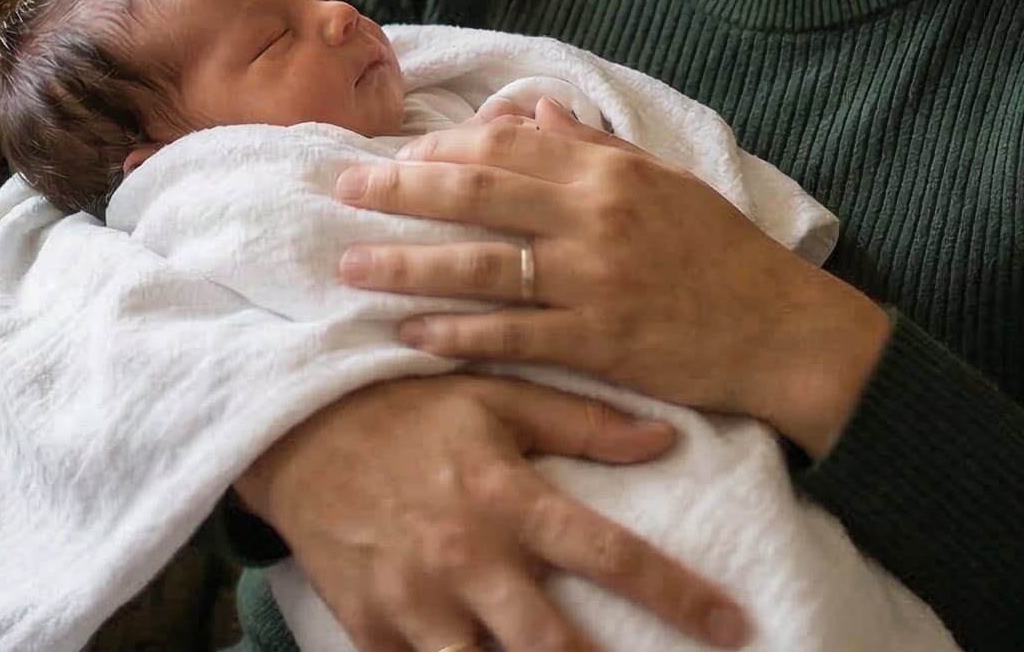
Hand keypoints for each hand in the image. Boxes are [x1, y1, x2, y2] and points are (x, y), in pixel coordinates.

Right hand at [236, 374, 753, 650]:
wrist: (290, 429)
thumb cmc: (404, 407)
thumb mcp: (493, 396)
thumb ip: (582, 421)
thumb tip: (667, 437)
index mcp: (505, 496)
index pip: (609, 554)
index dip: (678, 596)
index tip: (732, 624)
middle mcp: (465, 557)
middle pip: (553, 646)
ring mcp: (414, 601)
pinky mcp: (370, 628)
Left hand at [336, 100, 889, 450]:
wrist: (782, 329)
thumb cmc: (721, 253)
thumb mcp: (663, 181)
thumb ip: (591, 146)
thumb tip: (528, 112)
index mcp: (607, 172)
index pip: (504, 148)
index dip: (439, 150)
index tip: (393, 155)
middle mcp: (594, 217)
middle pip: (475, 196)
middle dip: (399, 191)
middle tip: (340, 190)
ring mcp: (594, 281)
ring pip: (480, 266)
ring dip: (407, 265)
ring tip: (349, 266)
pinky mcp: (599, 342)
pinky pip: (511, 336)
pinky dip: (456, 333)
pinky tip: (410, 334)